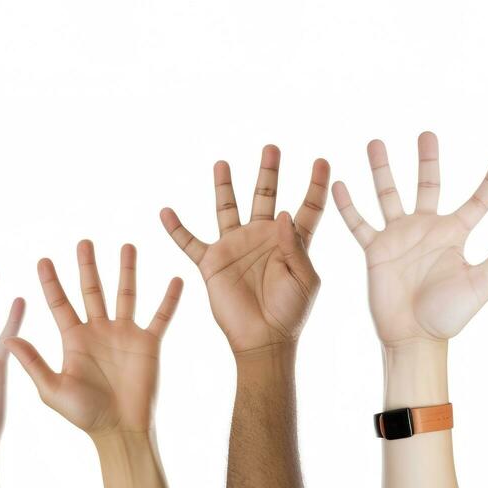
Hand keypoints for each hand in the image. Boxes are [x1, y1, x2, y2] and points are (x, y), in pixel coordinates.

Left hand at [5, 241, 181, 436]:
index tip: (43, 259)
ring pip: (125, 294)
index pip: (59, 303)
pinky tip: (175, 279)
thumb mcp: (53, 390)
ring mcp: (123, 335)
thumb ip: (33, 363)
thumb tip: (8, 339)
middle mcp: (98, 331)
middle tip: (83, 242)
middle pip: (91, 290)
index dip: (51, 282)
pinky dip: (168, 298)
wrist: (120, 431)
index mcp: (73, 340)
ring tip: (127, 246)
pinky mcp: (148, 343)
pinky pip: (160, 316)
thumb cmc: (84, 416)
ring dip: (126, 270)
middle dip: (87, 266)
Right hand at [161, 145, 328, 354]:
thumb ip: (296, 246)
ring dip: (224, 186)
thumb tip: (284, 213)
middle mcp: (262, 238)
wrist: (262, 339)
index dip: (315, 184)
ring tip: (222, 162)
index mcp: (291, 242)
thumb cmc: (291, 312)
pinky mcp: (212, 263)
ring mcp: (235, 248)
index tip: (322, 161)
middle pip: (265, 196)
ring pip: (227, 208)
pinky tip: (166, 211)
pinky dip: (176, 228)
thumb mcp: (306, 279)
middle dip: (269, 171)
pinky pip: (189, 242)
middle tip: (271, 147)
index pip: (307, 206)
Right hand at [332, 132, 487, 346]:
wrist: (413, 336)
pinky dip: (348, 205)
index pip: (477, 201)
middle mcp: (426, 230)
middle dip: (427, 160)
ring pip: (389, 195)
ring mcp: (398, 237)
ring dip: (382, 169)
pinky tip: (339, 184)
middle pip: (428, 185)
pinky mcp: (375, 250)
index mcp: (455, 235)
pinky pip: (359, 223)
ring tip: (375, 142)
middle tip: (427, 134)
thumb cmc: (449, 315)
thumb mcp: (481, 283)